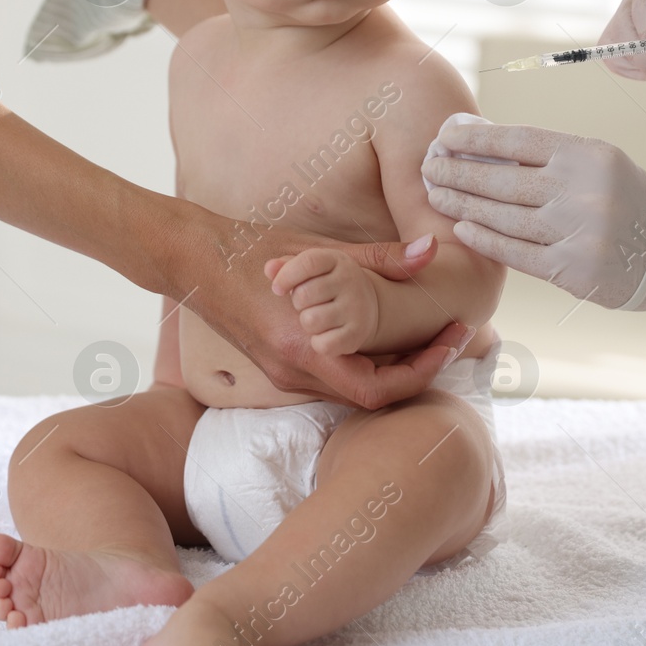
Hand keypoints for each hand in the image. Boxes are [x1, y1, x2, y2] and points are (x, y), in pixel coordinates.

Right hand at [172, 213, 473, 408]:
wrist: (192, 259)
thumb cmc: (251, 250)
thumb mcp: (320, 251)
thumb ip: (381, 258)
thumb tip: (433, 252)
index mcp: (305, 350)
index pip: (379, 389)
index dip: (424, 369)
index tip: (453, 338)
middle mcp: (294, 372)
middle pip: (372, 394)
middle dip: (417, 368)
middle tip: (451, 333)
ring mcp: (284, 374)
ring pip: (353, 388)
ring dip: (393, 367)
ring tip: (426, 331)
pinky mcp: (279, 366)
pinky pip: (332, 377)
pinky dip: (365, 361)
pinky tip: (383, 333)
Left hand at [262, 249, 379, 356]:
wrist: (368, 306)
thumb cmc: (327, 285)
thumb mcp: (311, 270)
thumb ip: (287, 266)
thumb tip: (269, 268)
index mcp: (336, 260)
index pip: (308, 262)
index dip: (286, 276)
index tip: (277, 289)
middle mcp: (350, 281)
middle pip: (303, 295)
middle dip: (297, 303)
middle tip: (307, 304)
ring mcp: (357, 308)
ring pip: (310, 321)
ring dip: (307, 323)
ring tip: (318, 317)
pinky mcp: (357, 334)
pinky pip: (323, 344)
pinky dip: (318, 343)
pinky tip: (326, 334)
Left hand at [421, 120, 645, 312]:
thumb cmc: (628, 201)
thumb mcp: (598, 163)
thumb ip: (549, 156)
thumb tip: (482, 142)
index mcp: (588, 154)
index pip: (517, 141)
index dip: (475, 139)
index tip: (444, 137)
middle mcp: (582, 189)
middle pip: (502, 180)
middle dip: (457, 173)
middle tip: (427, 168)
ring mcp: (577, 231)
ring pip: (503, 216)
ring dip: (462, 205)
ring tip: (436, 195)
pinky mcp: (573, 269)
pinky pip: (516, 252)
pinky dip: (484, 239)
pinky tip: (462, 228)